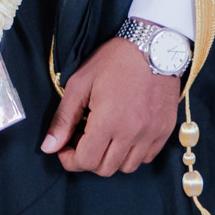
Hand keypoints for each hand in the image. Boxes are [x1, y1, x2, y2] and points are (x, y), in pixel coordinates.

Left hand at [40, 36, 181, 174]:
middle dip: (88, 159)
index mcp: (109, 121)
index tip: (66, 147)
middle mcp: (133, 132)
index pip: (85, 161)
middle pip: (105, 169)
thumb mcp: (80, 83)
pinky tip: (126, 135)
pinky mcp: (165, 129)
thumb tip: (49, 147)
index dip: (69, 159)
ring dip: (112, 158)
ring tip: (107, 137)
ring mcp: (152, 132)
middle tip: (85, 138)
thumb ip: (64, 118)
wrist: (156, 45)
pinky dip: (134, 153)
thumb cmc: (115, 60)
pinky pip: (147, 157)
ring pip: (127, 167)